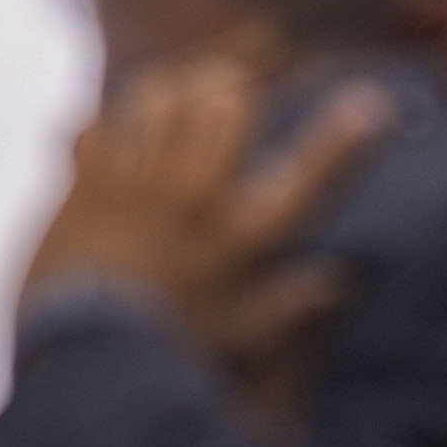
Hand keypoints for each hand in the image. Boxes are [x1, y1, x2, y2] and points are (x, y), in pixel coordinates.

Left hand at [19, 56, 388, 407]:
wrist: (78, 360)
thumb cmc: (165, 355)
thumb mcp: (239, 340)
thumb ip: (289, 309)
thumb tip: (339, 283)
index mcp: (243, 233)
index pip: (313, 171)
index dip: (346, 135)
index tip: (368, 106)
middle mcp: (196, 195)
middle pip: (230, 102)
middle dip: (240, 86)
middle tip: (240, 91)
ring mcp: (138, 184)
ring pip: (162, 97)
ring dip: (174, 90)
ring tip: (179, 98)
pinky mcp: (84, 186)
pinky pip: (97, 126)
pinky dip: (105, 124)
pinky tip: (109, 133)